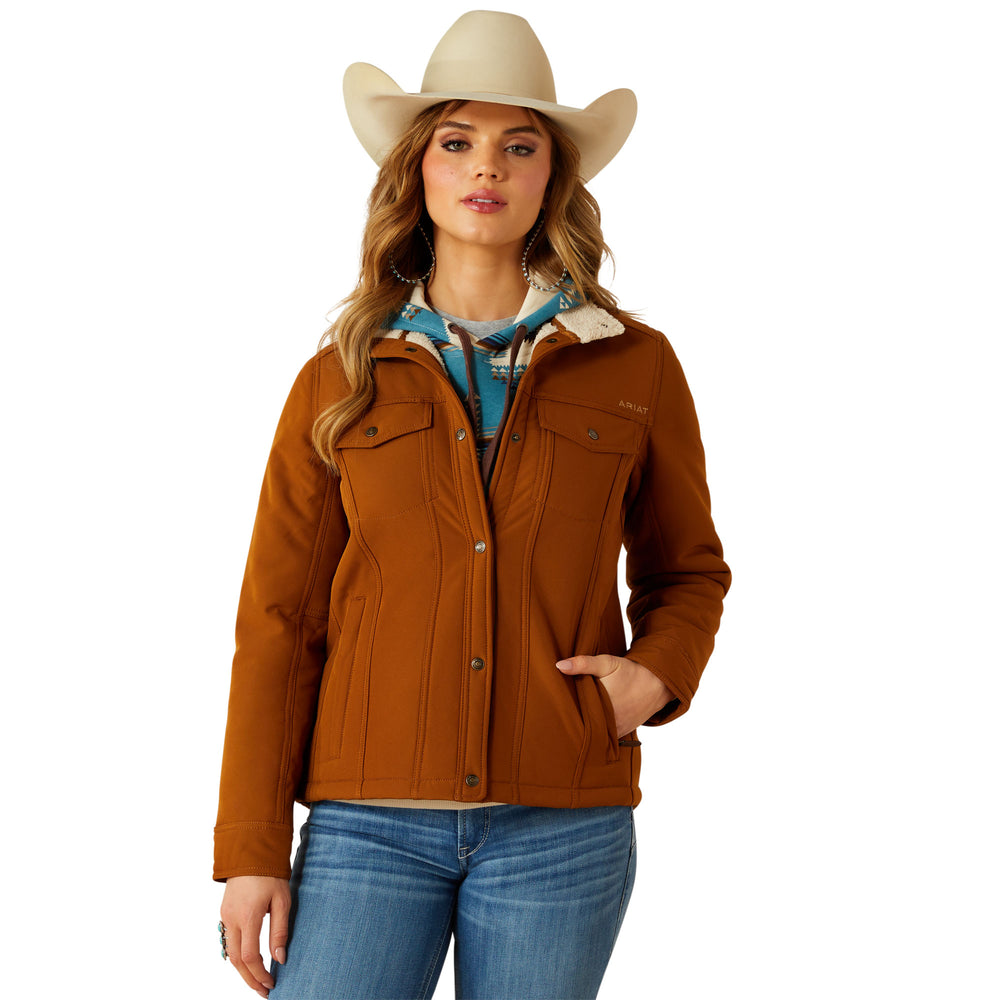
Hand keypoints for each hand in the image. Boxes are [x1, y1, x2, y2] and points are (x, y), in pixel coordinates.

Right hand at [219, 875, 290, 996]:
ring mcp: (225, 916)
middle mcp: (232, 919)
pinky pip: (228, 941)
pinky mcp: (224, 913)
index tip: (272, 983)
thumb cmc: (270, 874)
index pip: (250, 956)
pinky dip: (237, 955)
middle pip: (236, 960)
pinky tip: (248, 962)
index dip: (260, 974)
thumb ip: (280, 931)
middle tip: (264, 991)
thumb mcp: (282, 900)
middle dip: (249, 979)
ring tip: (257, 981)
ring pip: (230, 953)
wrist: (251, 851)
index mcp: (248, 916)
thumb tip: (280, 959)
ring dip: (242, 970)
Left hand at [556, 654, 672, 737]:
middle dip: (570, 722)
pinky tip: (586, 728)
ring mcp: (615, 730)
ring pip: (593, 733)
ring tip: (567, 725)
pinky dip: (595, 733)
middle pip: (582, 725)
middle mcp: (608, 722)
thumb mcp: (606, 663)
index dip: (562, 711)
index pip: (574, 713)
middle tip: (555, 719)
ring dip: (583, 729)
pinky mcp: (620, 733)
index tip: (551, 709)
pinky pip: (604, 737)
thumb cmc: (630, 672)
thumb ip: (583, 664)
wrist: (657, 683)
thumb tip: (559, 666)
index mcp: (601, 705)